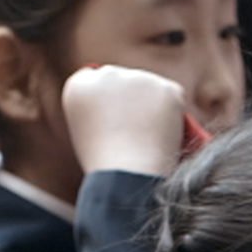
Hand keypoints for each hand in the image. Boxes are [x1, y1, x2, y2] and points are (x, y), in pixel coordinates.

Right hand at [63, 64, 186, 177]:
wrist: (128, 177)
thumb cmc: (107, 168)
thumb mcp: (89, 137)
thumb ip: (100, 113)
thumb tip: (124, 106)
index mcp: (79, 86)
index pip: (95, 83)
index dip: (107, 105)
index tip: (111, 125)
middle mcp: (106, 74)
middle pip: (124, 81)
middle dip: (131, 101)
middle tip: (134, 136)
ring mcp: (138, 78)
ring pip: (150, 89)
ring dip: (152, 108)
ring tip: (147, 141)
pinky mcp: (166, 87)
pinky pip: (173, 97)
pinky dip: (173, 115)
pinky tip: (162, 135)